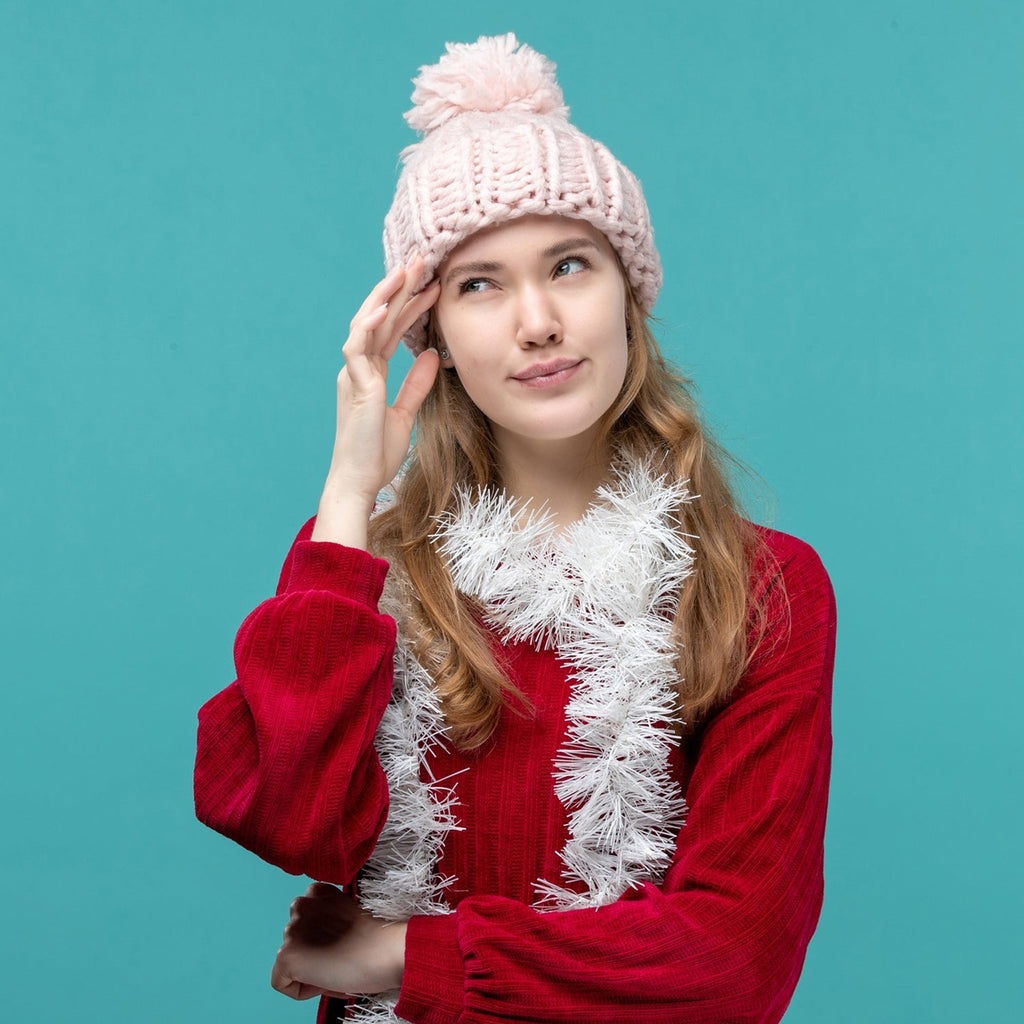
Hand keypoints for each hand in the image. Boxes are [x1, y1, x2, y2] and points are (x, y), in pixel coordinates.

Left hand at [271, 882, 407, 999]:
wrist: (383, 951)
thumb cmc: (376, 940)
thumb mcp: (346, 916)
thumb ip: (325, 920)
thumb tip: (314, 948)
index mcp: (318, 891)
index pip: (304, 920)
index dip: (322, 938)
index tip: (342, 943)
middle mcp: (301, 905)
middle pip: (294, 939)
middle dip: (312, 952)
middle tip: (339, 958)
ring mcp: (292, 930)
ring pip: (289, 959)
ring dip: (308, 968)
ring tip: (335, 968)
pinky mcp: (287, 955)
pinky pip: (281, 982)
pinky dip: (301, 989)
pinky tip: (324, 980)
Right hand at [312, 256, 440, 545]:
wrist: (360, 480)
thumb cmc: (377, 452)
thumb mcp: (405, 413)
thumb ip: (415, 383)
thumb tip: (430, 355)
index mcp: (370, 373)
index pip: (392, 330)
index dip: (410, 306)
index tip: (432, 286)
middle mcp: (358, 368)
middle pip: (380, 319)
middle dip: (399, 289)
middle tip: (421, 261)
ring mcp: (353, 374)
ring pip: (366, 324)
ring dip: (385, 296)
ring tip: (405, 271)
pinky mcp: (353, 386)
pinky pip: (357, 348)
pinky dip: (370, 326)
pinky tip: (385, 308)